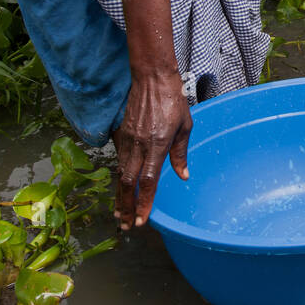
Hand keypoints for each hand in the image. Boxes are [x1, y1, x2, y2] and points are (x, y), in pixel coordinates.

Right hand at [112, 70, 191, 229]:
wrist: (152, 78)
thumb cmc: (173, 101)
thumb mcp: (185, 127)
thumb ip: (181, 154)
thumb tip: (183, 176)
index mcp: (156, 144)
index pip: (148, 180)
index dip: (144, 202)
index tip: (142, 219)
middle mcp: (139, 145)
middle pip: (128, 183)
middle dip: (126, 206)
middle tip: (126, 225)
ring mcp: (127, 139)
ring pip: (120, 174)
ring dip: (120, 196)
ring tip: (120, 214)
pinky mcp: (121, 134)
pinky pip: (119, 161)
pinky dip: (119, 179)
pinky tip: (121, 190)